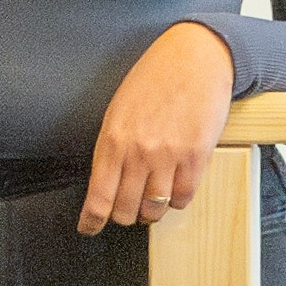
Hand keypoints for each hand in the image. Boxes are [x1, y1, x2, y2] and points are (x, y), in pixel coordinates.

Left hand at [77, 23, 237, 231]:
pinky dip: (178, 200)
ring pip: (155, 209)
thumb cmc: (156, 78)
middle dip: (125, 216)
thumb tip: (108, 181)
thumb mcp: (120, 109)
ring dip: (151, 212)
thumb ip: (112, 146)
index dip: (91, 221)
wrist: (195, 57)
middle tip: (127, 210)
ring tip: (152, 203)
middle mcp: (139, 152)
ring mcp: (169, 157)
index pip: (98, 197)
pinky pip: (184, 198)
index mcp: (113, 140)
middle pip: (126, 210)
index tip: (89, 228)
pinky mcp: (196, 157)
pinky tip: (175, 188)